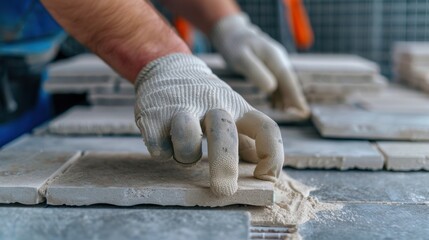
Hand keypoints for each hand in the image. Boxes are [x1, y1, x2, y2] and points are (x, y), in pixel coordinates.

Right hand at [134, 53, 283, 195]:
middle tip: (223, 191)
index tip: (264, 176)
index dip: (272, 154)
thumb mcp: (232, 111)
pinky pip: (159, 149)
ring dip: (186, 156)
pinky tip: (163, 139)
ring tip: (184, 150)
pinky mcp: (153, 115)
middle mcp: (212, 105)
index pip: (265, 127)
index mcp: (237, 107)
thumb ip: (248, 139)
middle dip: (224, 167)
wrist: (168, 67)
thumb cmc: (206, 99)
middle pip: (224, 136)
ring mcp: (181, 108)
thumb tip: (267, 172)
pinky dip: (162, 152)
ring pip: (187, 142)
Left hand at [211, 13, 309, 117]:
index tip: (303, 110)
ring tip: (288, 113)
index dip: (296, 95)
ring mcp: (274, 63)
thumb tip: (271, 88)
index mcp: (274, 57)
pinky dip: (278, 94)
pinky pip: (276, 82)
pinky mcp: (268, 67)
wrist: (231, 33)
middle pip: (289, 82)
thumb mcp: (241, 58)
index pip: (288, 79)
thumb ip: (256, 72)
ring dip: (287, 97)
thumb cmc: (235, 46)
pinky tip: (276, 104)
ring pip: (284, 83)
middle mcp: (278, 60)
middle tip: (302, 115)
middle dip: (295, 98)